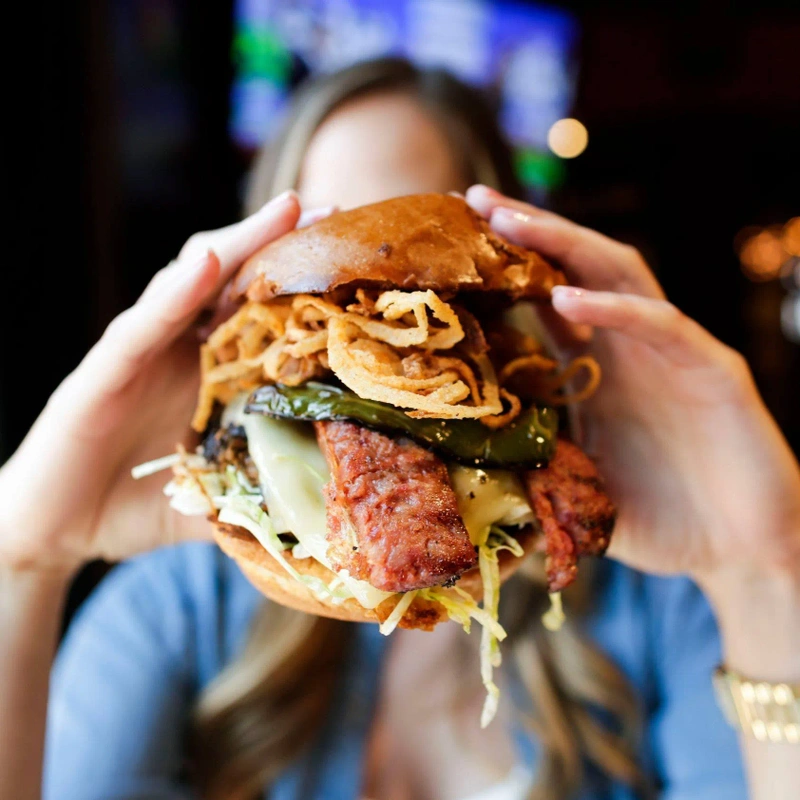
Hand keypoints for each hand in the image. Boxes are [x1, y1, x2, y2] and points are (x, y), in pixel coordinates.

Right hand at [0, 191, 303, 574]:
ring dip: (236, 243)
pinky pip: (140, 327)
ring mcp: (138, 354)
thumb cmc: (139, 508)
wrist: (59, 533)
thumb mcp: (222, 492)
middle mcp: (177, 349)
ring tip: (284, 211)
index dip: (302, 280)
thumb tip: (331, 500)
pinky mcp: (100, 373)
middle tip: (330, 208)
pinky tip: (207, 263)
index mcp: (209, 369)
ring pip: (187, 283)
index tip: (354, 254)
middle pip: (232, 279)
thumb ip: (267, 486)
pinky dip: (174, 294)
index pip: (260, 310)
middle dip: (278, 240)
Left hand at [467, 185, 799, 588]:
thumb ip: (528, 468)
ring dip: (565, 244)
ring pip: (618, 275)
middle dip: (527, 231)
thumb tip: (456, 477)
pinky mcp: (713, 371)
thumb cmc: (657, 519)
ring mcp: (671, 353)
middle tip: (474, 201)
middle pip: (575, 268)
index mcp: (594, 369)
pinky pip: (662, 326)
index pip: (542, 302)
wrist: (739, 552)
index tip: (452, 244)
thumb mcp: (575, 487)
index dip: (503, 270)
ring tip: (510, 223)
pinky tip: (570, 298)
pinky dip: (616, 308)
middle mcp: (628, 349)